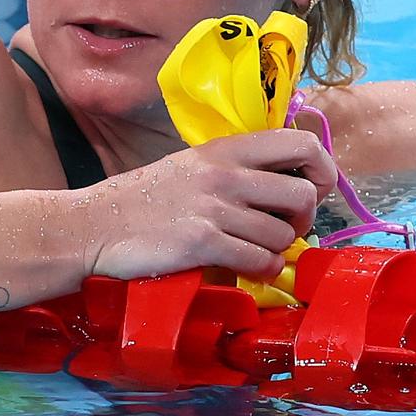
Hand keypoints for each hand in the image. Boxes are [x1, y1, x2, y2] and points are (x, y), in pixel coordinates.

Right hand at [79, 131, 336, 281]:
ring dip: (277, 251)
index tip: (313, 191)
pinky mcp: (202, 243)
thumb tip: (288, 185)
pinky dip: (261, 271)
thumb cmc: (143, 200)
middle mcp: (224, 173)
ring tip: (254, 252)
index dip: (322, 170)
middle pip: (303, 195)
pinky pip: (260, 261)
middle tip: (285, 231)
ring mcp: (213, 208)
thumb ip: (235, 170)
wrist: (93, 225)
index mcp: (224, 149)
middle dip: (304, 221)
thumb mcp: (191, 167)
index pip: (300, 144)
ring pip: (283, 235)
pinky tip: (245, 270)